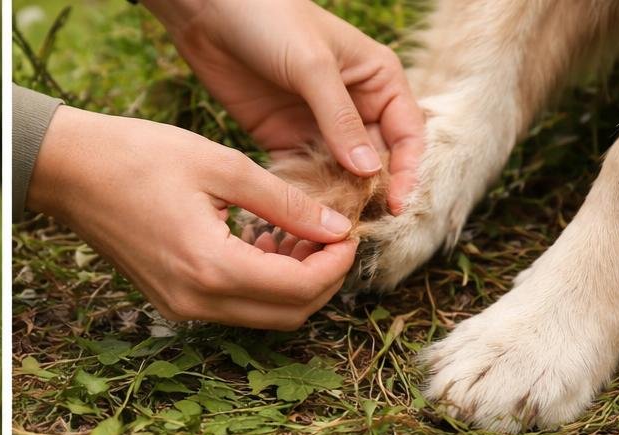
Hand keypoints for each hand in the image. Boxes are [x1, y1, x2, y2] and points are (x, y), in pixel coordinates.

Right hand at [26, 106, 356, 327]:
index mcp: (212, 268)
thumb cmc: (141, 158)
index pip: (300, 289)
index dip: (336, 264)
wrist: (74, 173)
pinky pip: (235, 308)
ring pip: (264, 316)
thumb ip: (287, 203)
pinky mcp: (173, 302)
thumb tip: (336, 227)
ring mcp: (183, 307)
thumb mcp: (224, 167)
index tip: (349, 230)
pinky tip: (266, 243)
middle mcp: (198, 302)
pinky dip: (262, 284)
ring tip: (299, 234)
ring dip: (294, 284)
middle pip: (288, 315)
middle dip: (323, 280)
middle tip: (332, 235)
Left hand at [146, 0, 424, 212]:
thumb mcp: (312, 66)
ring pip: (341, 173)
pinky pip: (304, 174)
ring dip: (339, 199)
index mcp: (378, 79)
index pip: (407, 133)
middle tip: (361, 225)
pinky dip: (305, 194)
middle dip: (372, 192)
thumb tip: (369, 170)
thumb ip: (339, 118)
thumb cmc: (271, 20)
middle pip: (377, 160)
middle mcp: (354, 105)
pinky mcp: (284, 139)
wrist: (211, 13)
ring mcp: (319, 125)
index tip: (395, 203)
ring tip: (331, 228)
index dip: (407, 169)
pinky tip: (300, 215)